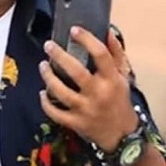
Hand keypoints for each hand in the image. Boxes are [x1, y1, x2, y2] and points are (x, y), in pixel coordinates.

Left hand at [39, 27, 138, 152]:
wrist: (121, 135)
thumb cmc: (119, 100)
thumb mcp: (123, 76)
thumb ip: (116, 54)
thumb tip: (107, 31)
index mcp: (112, 79)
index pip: (101, 54)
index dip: (87, 39)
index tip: (74, 30)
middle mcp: (98, 93)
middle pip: (76, 71)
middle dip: (59, 55)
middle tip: (48, 45)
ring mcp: (85, 109)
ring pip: (61, 91)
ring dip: (48, 77)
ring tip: (42, 65)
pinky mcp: (76, 123)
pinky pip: (55, 112)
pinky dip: (46, 102)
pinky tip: (42, 92)